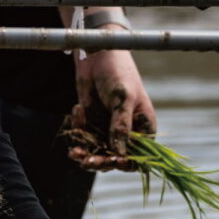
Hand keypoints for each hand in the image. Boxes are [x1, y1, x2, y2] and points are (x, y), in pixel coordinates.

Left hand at [69, 44, 156, 170]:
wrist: (96, 55)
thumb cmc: (118, 73)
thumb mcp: (122, 99)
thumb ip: (121, 126)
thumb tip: (120, 153)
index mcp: (143, 128)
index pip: (139, 156)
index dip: (127, 163)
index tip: (114, 160)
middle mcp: (127, 133)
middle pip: (115, 158)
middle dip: (101, 161)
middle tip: (87, 160)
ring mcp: (108, 130)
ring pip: (97, 152)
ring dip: (85, 154)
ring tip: (74, 152)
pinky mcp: (92, 124)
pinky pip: (84, 138)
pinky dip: (78, 132)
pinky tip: (77, 110)